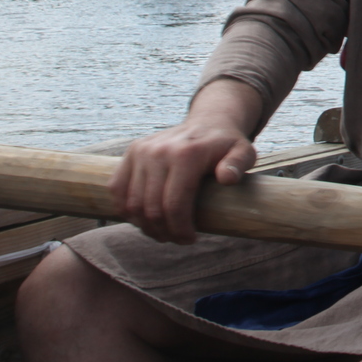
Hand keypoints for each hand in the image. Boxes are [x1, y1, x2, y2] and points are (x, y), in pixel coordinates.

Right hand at [109, 79, 261, 243]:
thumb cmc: (226, 145)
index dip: (180, 229)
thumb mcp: (244, 152)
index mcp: (187, 154)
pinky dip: (126, 209)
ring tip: (162, 233)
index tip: (190, 239)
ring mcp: (142, 150)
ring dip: (144, 225)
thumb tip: (228, 178)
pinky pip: (117, 189)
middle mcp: (159, 151)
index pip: (175, 204)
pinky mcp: (131, 152)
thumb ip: (239, 164)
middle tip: (176, 240)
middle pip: (151, 208)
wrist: (208, 122)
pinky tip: (143, 218)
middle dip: (163, 231)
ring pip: (132, 203)